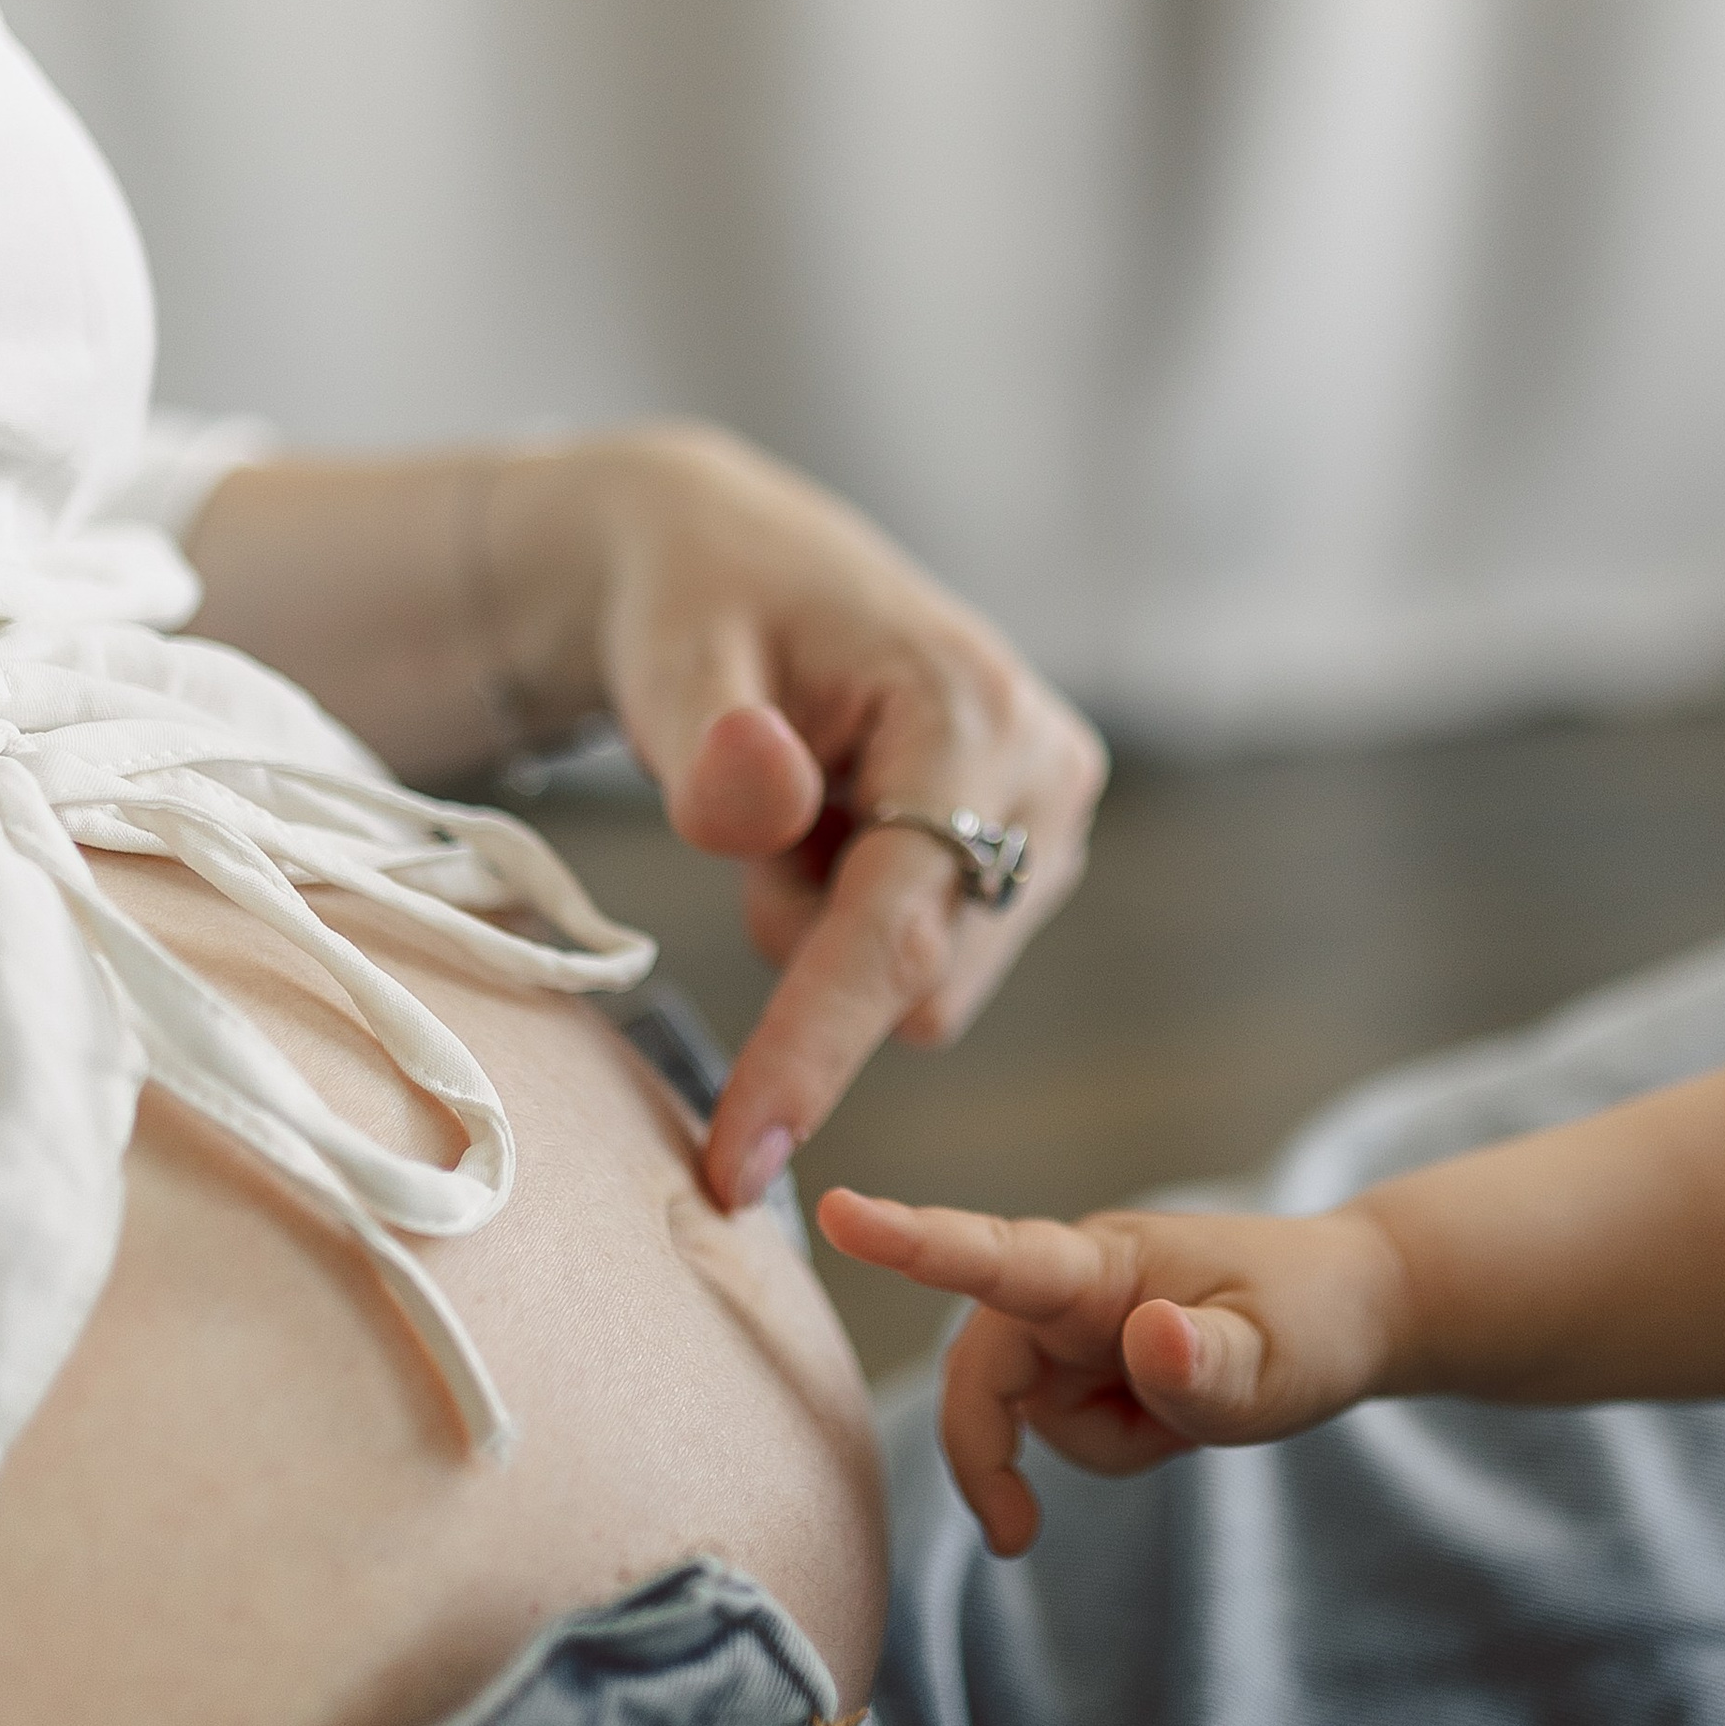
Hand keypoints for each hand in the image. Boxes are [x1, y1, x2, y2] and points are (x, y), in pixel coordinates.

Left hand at [555, 429, 1107, 1208]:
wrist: (733, 559)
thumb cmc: (695, 603)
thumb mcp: (668, 656)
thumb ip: (709, 744)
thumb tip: (767, 802)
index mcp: (970, 709)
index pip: (895, 930)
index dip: (811, 1054)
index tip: (736, 1166)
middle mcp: (1046, 767)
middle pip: (919, 981)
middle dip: (808, 946)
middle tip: (755, 822)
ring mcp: (1055, 814)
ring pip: (927, 984)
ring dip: (831, 929)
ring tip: (803, 807)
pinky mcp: (1037, 848)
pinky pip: (933, 957)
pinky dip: (856, 917)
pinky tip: (842, 824)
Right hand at [814, 1187, 1408, 1552]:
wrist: (1350, 1312)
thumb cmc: (1313, 1320)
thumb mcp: (1281, 1363)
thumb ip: (1208, 1365)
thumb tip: (1143, 1337)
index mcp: (1105, 1262)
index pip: (996, 1254)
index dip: (912, 1241)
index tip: (840, 1212)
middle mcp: (1072, 1282)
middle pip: (982, 1375)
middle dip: (991, 1453)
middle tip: (1018, 1539)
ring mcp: (1074, 1320)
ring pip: (1029, 1415)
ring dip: (1098, 1442)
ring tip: (1183, 1421)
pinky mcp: (1084, 1356)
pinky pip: (1063, 1428)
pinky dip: (1112, 1442)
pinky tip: (1168, 1420)